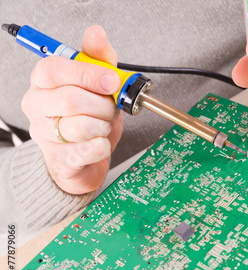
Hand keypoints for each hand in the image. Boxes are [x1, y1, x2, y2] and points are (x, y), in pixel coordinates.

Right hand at [22, 26, 122, 194]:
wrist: (84, 158)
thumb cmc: (89, 116)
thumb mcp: (97, 84)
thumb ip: (98, 59)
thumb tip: (96, 33)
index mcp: (44, 82)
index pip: (55, 70)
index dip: (88, 74)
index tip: (111, 79)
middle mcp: (38, 106)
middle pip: (70, 99)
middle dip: (103, 104)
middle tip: (112, 107)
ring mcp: (44, 135)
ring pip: (81, 126)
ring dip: (104, 124)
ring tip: (105, 124)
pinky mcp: (59, 160)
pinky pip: (88, 149)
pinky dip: (103, 144)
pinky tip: (102, 141)